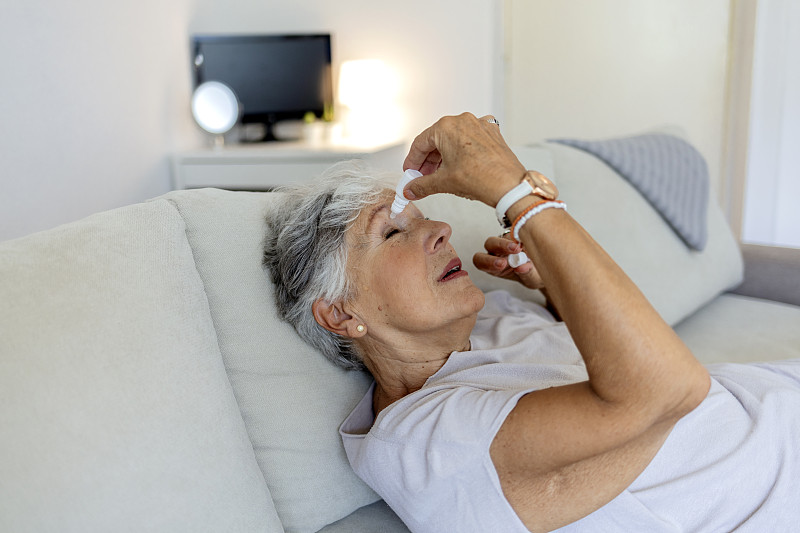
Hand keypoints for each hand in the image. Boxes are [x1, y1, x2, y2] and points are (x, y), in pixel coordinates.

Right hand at [402, 113, 525, 206]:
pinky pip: (470, 140)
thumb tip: (411, 189)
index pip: (420, 143)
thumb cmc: (481, 178)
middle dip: (428, 160)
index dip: (412, 161)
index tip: (410, 172)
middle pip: (437, 140)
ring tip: (441, 174)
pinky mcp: (491, 133)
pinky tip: (460, 166)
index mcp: (446, 126)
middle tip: (423, 176)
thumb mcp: (443, 182)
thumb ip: (422, 185)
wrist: (509, 185)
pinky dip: (462, 151)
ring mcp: (479, 125)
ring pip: (454, 139)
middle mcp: (463, 121)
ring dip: (444, 156)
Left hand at [473, 235, 544, 289]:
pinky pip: (518, 230)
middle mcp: (497, 252)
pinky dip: (524, 234)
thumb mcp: (531, 279)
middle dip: (501, 246)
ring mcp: (507, 241)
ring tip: (525, 245)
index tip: (503, 264)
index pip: (480, 261)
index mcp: (493, 267)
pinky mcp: (518, 234)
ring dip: (514, 238)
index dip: (488, 262)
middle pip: (490, 243)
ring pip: (505, 234)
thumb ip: (526, 274)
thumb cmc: (531, 276)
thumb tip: (521, 267)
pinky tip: (531, 240)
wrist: (543, 268)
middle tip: (515, 250)